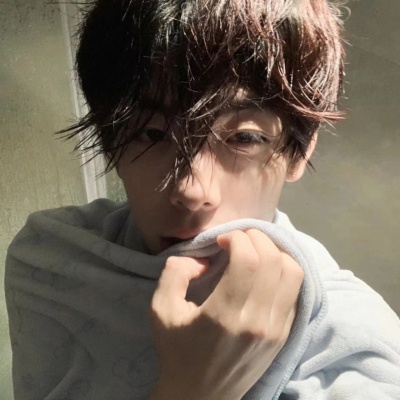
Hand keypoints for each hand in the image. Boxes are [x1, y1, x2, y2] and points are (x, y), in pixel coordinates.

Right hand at [149, 229, 303, 399]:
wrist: (201, 396)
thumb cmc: (177, 351)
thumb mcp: (160, 310)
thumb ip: (175, 272)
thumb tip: (205, 258)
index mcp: (225, 315)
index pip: (249, 260)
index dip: (238, 238)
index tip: (223, 240)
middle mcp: (258, 321)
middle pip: (274, 261)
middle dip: (257, 238)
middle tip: (239, 239)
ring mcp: (276, 329)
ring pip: (293, 273)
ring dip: (276, 252)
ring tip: (255, 251)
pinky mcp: (284, 334)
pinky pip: (295, 291)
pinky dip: (284, 271)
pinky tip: (266, 270)